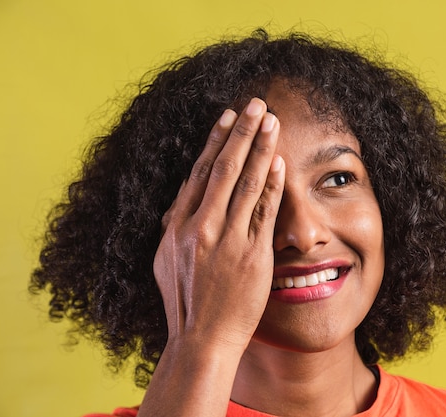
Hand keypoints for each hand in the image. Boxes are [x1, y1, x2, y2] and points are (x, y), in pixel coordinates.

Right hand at [153, 98, 284, 351]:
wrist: (202, 340)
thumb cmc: (186, 303)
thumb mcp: (165, 262)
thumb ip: (173, 228)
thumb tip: (179, 200)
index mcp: (177, 226)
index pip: (199, 172)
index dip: (215, 141)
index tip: (228, 117)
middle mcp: (200, 227)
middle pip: (223, 168)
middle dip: (241, 132)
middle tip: (255, 104)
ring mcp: (226, 240)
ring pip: (245, 183)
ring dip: (260, 148)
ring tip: (272, 122)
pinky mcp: (251, 255)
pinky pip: (263, 212)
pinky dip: (271, 184)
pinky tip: (279, 162)